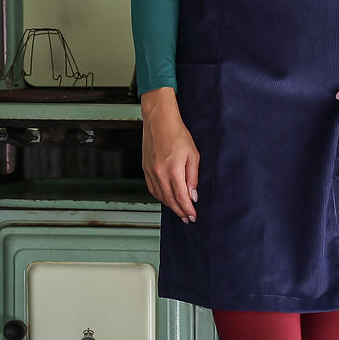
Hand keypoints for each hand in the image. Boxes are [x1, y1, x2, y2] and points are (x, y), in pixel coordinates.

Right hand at [140, 87, 199, 221]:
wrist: (159, 121)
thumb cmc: (177, 134)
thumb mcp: (193, 154)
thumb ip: (193, 177)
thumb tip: (193, 195)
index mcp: (173, 169)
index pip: (181, 197)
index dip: (187, 209)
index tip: (193, 216)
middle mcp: (159, 173)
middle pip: (170, 200)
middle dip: (180, 211)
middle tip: (187, 218)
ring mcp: (150, 171)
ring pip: (160, 196)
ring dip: (170, 206)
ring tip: (179, 211)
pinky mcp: (145, 169)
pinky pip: (152, 188)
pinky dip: (160, 197)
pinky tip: (166, 199)